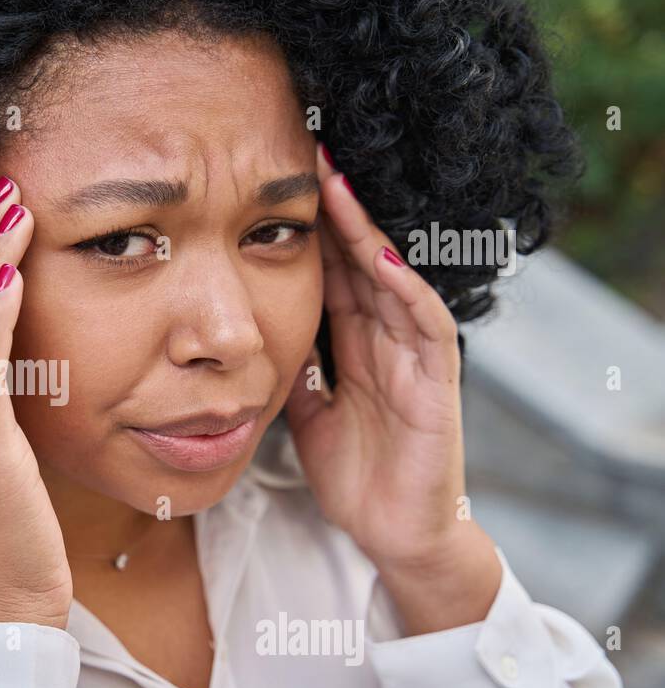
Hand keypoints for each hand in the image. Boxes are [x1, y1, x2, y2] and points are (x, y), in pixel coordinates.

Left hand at [283, 144, 500, 632]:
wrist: (395, 534)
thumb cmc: (355, 474)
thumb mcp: (305, 412)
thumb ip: (290, 368)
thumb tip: (250, 331)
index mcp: (354, 344)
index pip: (330, 272)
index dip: (305, 229)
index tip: (271, 184)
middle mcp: (386, 340)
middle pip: (359, 260)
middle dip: (334, 209)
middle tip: (305, 153)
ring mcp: (415, 359)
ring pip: (392, 280)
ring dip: (366, 232)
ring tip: (336, 184)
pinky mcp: (438, 387)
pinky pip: (426, 328)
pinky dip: (407, 291)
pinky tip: (384, 258)